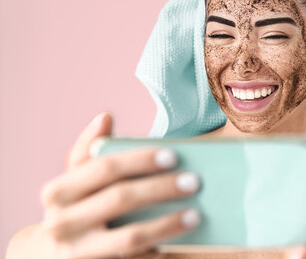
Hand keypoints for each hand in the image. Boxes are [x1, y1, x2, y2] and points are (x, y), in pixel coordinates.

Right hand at [7, 112, 200, 258]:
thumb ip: (88, 149)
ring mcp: (80, 253)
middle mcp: (62, 223)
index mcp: (58, 192)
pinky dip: (160, 251)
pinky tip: (183, 241)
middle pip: (120, 199)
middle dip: (160, 189)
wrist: (53, 258)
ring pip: (130, 238)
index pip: (104, 169)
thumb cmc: (76, 208)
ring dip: (167, 225)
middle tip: (195, 181)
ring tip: (196, 215)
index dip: (140, 160)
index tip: (173, 155)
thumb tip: (105, 117)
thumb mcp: (74, 180)